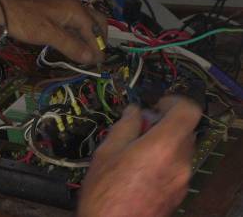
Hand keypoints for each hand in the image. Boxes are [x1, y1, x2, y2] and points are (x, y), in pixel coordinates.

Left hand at [0, 0, 106, 63]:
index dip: (97, 49)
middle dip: (99, 38)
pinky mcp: (55, 10)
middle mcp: (74, 5)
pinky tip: (73, 43)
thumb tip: (92, 58)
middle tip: (96, 56)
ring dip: (88, 36)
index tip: (99, 64)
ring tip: (86, 53)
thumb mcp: (48, 34)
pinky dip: (78, 34)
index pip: (94, 32)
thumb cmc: (24, 18)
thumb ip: (71, 45)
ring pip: (85, 22)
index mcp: (75, 10)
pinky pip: (74, 22)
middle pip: (96, 21)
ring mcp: (65, 7)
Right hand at [77, 97, 201, 216]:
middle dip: (163, 122)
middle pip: (184, 129)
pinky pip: (176, 165)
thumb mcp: (107, 151)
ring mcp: (182, 180)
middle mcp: (180, 162)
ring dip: (162, 141)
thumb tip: (134, 111)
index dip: (174, 102)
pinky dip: (163, 158)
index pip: (188, 111)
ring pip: (180, 147)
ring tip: (135, 150)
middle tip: (139, 127)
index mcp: (163, 146)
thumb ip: (125, 126)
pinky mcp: (178, 192)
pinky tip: (139, 167)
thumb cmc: (105, 192)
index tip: (156, 106)